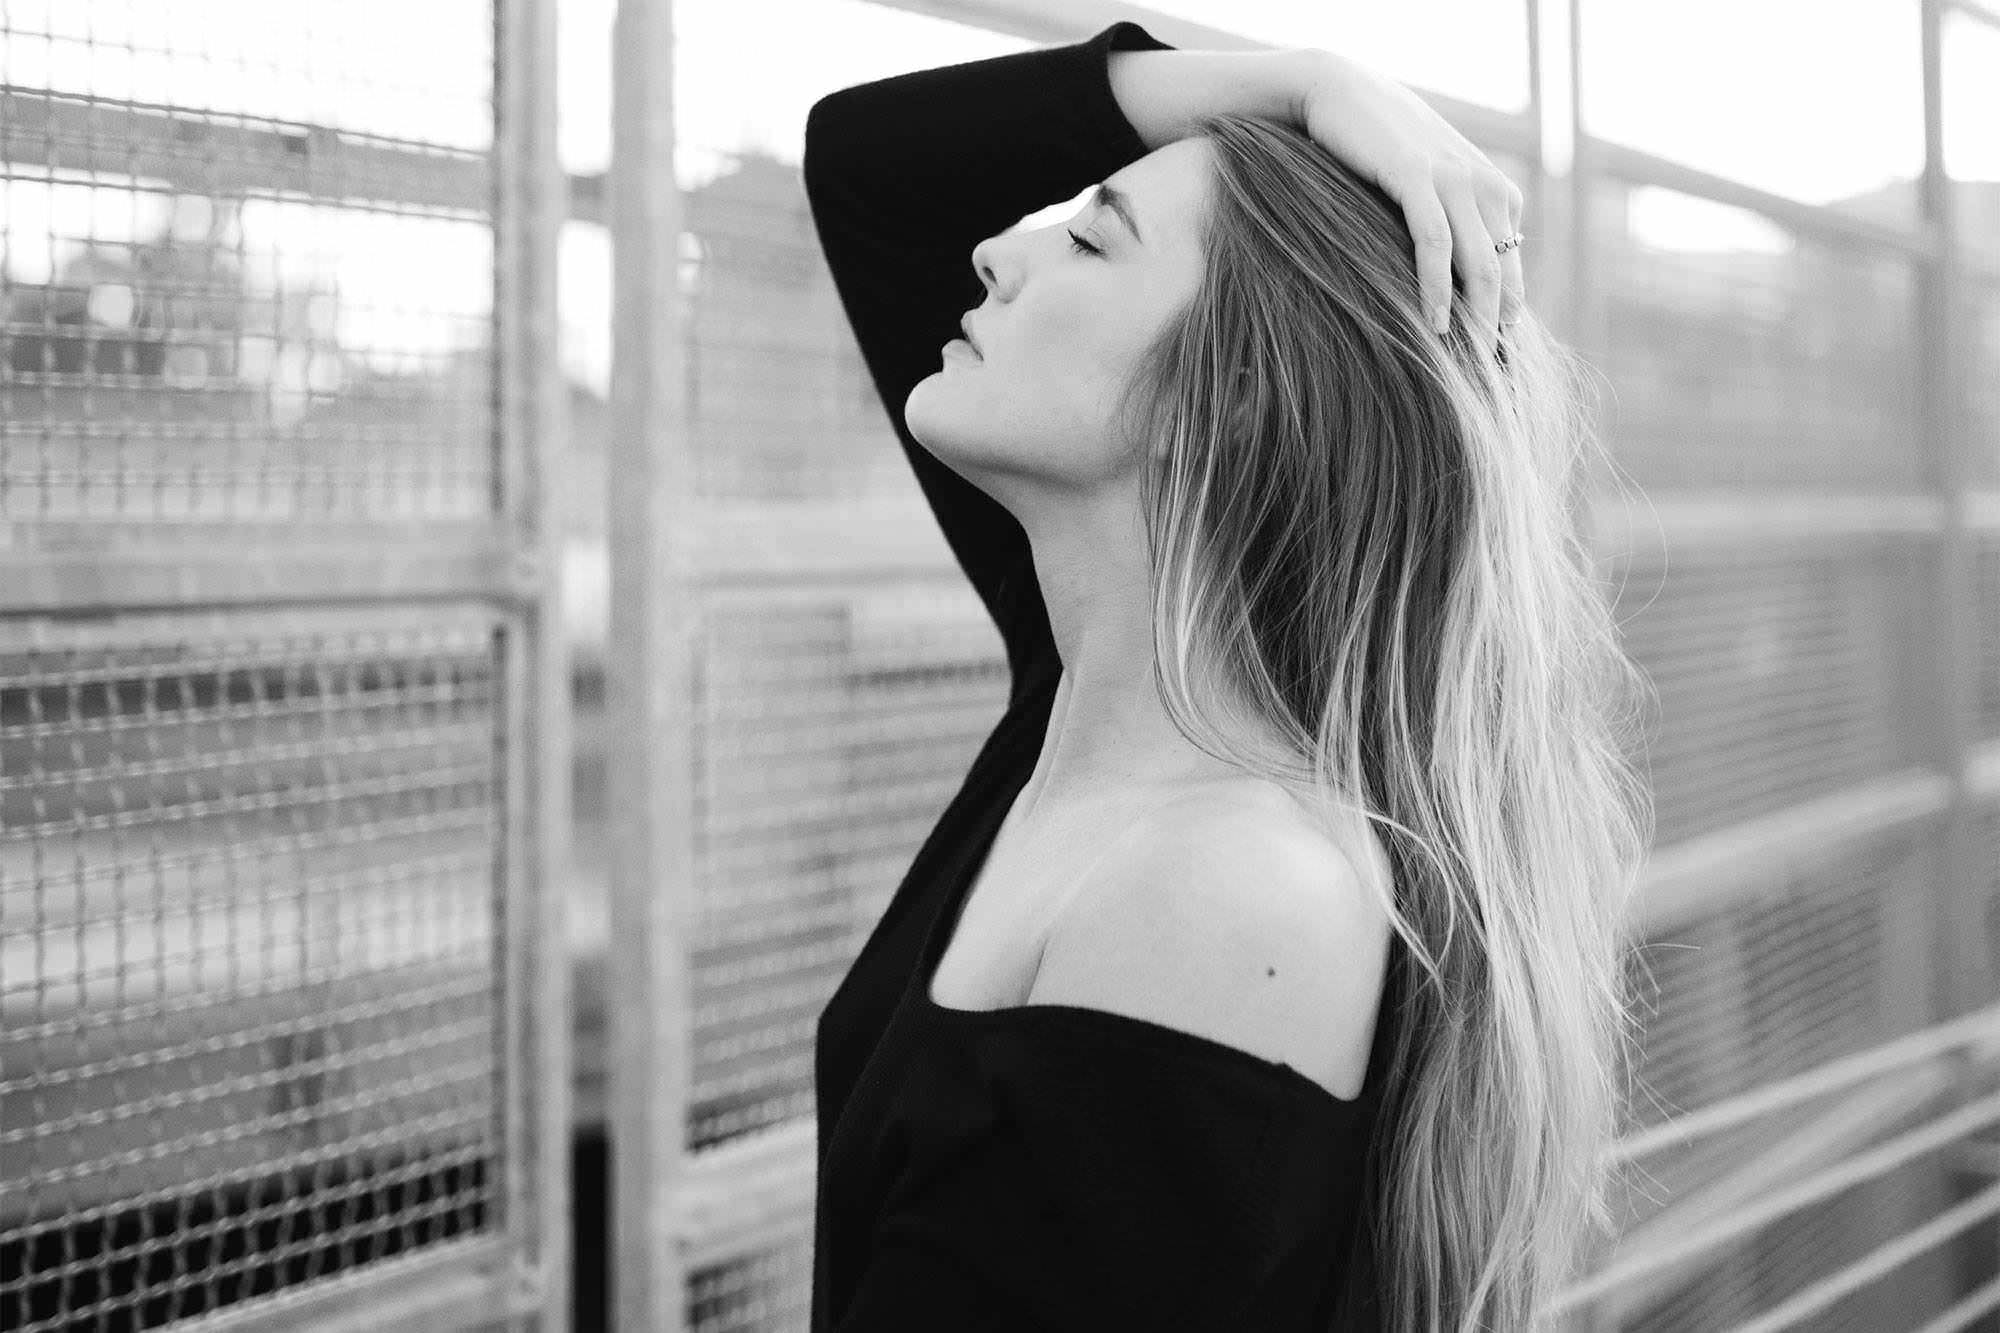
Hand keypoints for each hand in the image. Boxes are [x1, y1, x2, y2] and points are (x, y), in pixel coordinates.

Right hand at [1293, 50, 1525, 356]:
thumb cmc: (1376, 147)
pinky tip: (1433, 322)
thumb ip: (1449, 222)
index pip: (1512, 266)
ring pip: (1480, 261)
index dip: (1503, 314)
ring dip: (1473, 316)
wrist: (1340, 91)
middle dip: (1495, 325)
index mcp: (1496, 191)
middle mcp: (1487, 184)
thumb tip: (1449, 283)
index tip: (1486, 358)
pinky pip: (1434, 243)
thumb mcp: (1425, 185)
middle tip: (1481, 374)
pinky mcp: (1417, 176)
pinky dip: (1438, 287)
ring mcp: (1454, 178)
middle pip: (1504, 270)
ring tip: (1460, 360)